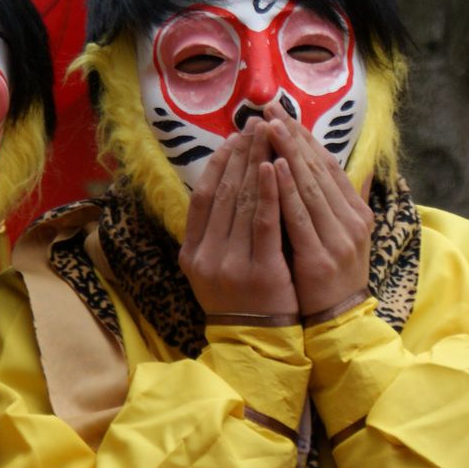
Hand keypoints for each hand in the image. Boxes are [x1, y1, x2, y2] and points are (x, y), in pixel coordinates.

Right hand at [179, 120, 298, 316]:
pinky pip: (264, 222)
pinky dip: (269, 192)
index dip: (218, 165)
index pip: (202, 197)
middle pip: (224, 194)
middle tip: (256, 125)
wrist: (257, 343)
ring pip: (244, 202)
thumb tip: (223, 188)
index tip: (234, 139)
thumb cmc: (242, 300)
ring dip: (257, 163)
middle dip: (242, 155)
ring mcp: (231, 263)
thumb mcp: (214, 269)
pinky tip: (275, 167)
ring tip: (270, 135)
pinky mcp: (260, 270)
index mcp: (192, 253)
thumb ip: (215, 234)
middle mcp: (206, 255)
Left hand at [266, 102, 371, 315]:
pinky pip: (299, 218)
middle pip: (317, 169)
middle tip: (268, 109)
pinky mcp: (319, 258)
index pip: (327, 165)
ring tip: (268, 127)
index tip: (282, 112)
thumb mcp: (344, 238)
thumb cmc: (331, 279)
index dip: (305, 136)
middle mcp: (351, 221)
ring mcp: (337, 240)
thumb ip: (347, 203)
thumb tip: (363, 170)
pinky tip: (273, 167)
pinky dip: (287, 190)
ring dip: (287, 153)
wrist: (338, 325)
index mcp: (356, 213)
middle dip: (292, 136)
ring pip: (309, 187)